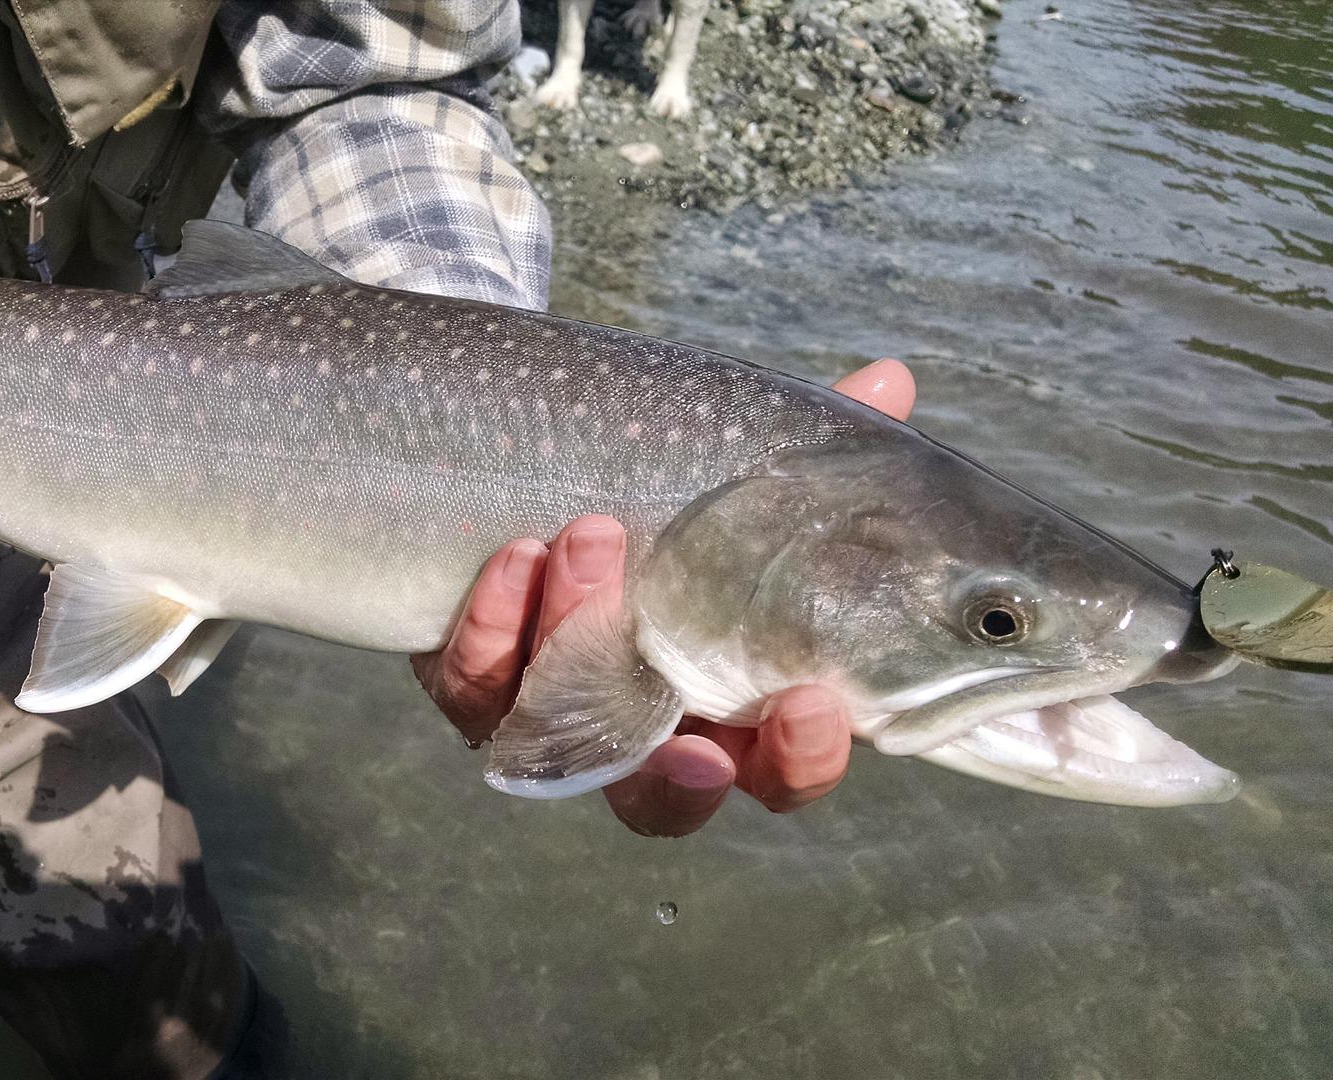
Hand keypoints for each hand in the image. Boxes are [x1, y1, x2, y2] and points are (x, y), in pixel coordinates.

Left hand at [413, 358, 917, 835]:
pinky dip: (495, 626)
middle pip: (663, 800)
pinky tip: (518, 553)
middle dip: (685, 775)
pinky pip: (472, 683)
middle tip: (696, 714)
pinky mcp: (472, 680)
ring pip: (557, 735)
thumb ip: (808, 450)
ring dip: (575, 647)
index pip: (778, 773)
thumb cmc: (664, 498)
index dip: (800, 760)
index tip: (812, 704)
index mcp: (728, 705)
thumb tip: (890, 380)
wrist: (525, 468)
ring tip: (593, 538)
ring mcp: (549, 715)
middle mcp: (638, 733)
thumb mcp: (739, 472)